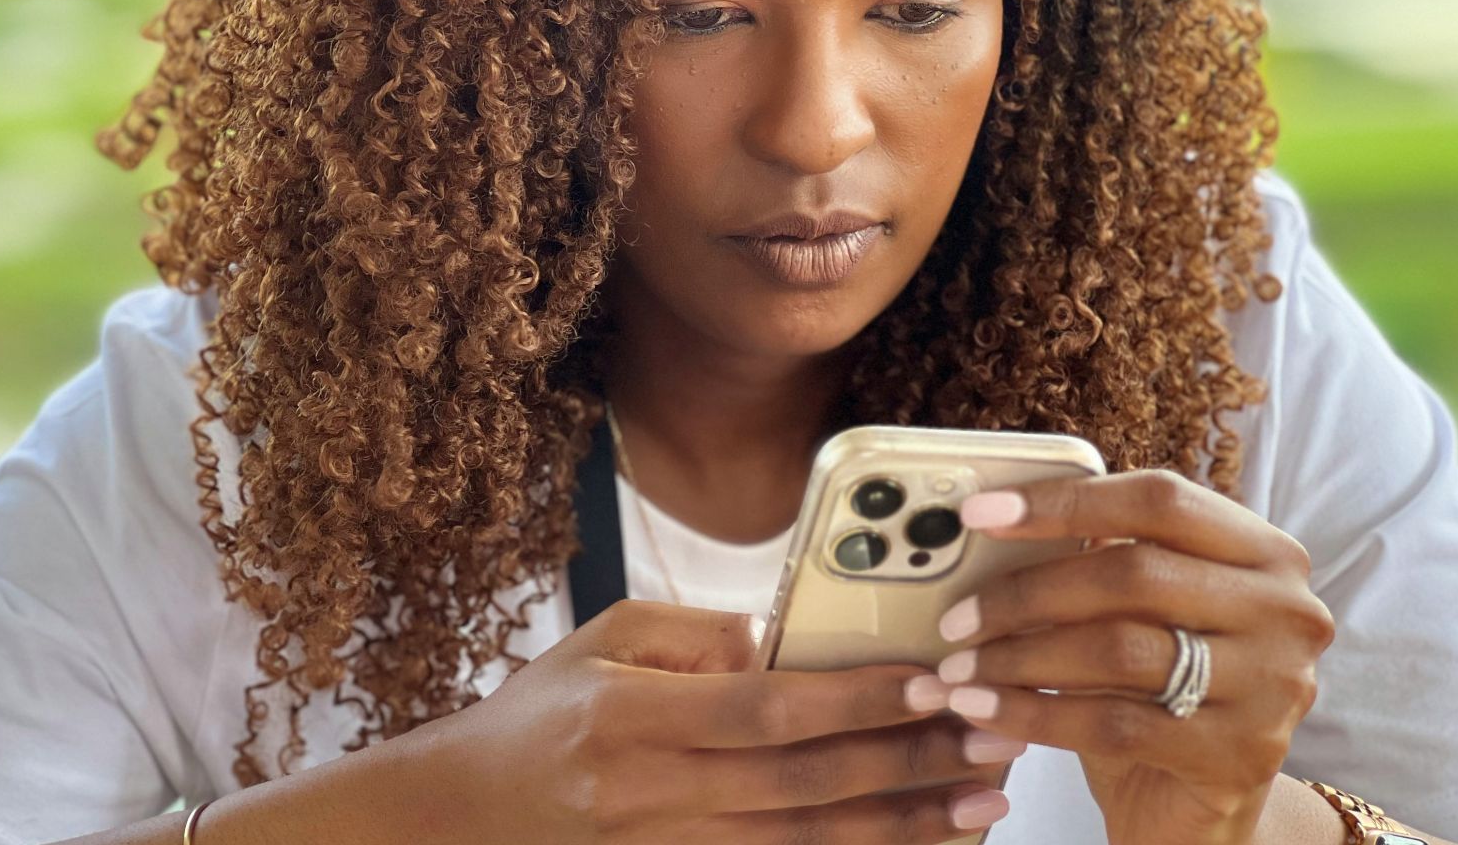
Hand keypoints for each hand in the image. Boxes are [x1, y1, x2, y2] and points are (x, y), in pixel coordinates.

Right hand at [415, 598, 1020, 843]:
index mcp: (630, 717)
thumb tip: (779, 641)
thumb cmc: (539, 716)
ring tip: (980, 801)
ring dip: (902, 824)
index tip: (929, 680)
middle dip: (908, 761)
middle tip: (990, 736)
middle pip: (803, 784)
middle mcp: (652, 794)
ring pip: (805, 844)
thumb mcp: (600, 639)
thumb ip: (691, 632)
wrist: (467, 813)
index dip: (853, 698)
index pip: (763, 708)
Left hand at [928, 469, 1335, 844]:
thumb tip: (997, 516)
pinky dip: (1033, 714)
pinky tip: (983, 713)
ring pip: (1120, 650)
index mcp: (1265, 552)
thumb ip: (1098, 558)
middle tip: (955, 618)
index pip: (1160, 499)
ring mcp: (1273, 685)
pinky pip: (1113, 724)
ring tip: (958, 672)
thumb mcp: (1138, 613)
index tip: (979, 514)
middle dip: (1027, 594)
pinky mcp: (1239, 754)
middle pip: (1134, 574)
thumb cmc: (1157, 689)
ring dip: (1019, 657)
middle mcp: (1287, 611)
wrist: (1201, 807)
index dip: (1064, 501)